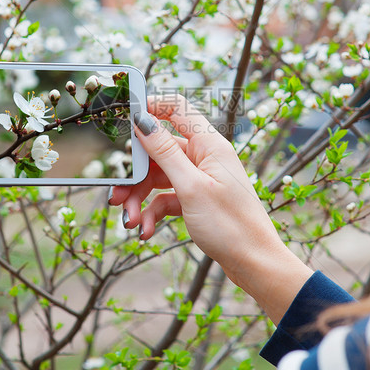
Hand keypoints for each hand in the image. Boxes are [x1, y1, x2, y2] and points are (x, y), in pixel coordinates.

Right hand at [109, 94, 311, 321]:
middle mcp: (204, 157)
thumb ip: (165, 152)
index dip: (150, 106)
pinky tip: (146, 231)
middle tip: (116, 195)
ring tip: (130, 222)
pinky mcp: (195, 200)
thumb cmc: (231, 225)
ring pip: (158, 178)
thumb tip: (142, 120)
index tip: (123, 116)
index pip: (177, 108)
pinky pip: (165, 198)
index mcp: (209, 145)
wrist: (253, 263)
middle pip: (158, 151)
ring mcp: (200, 179)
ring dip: (139, 199)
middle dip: (135, 175)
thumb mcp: (191, 187)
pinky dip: (152, 213)